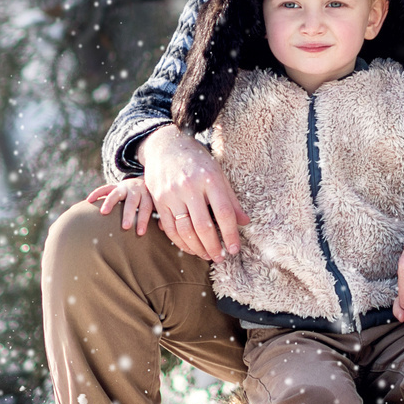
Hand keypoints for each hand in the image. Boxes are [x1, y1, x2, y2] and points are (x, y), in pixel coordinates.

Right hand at [87, 178, 158, 234]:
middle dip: (128, 214)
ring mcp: (124, 186)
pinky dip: (97, 193)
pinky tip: (88, 201)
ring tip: (103, 212)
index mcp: (148, 195)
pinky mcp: (115, 185)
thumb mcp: (157, 205)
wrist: (144, 180)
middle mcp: (136, 189)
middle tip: (125, 226)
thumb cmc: (151, 200)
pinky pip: (105, 188)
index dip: (143, 220)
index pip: (146, 208)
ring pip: (116, 193)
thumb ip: (160, 216)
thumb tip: (163, 228)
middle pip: (132, 202)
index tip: (140, 233)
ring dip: (110, 202)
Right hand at [136, 124, 247, 258]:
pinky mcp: (158, 200)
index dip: (230, 234)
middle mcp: (190, 187)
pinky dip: (180, 242)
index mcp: (210, 179)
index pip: (224, 212)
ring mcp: (172, 194)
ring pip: (185, 230)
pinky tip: (190, 248)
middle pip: (203, 226)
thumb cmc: (197, 160)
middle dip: (213, 246)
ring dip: (197, 248)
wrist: (166, 145)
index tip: (234, 249)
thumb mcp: (218, 173)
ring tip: (207, 255)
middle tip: (220, 258)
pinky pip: (170, 228)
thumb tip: (245, 222)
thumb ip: (231, 199)